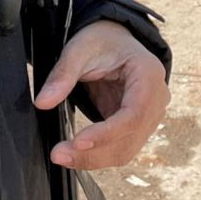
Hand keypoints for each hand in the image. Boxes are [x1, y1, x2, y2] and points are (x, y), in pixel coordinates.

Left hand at [33, 20, 169, 170]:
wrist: (112, 40)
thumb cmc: (101, 40)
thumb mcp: (79, 49)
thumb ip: (63, 75)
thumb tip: (43, 103)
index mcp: (149, 74)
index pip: (134, 114)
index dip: (107, 133)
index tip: (78, 142)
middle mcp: (157, 98)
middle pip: (130, 137)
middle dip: (95, 152)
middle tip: (58, 154)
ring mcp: (150, 114)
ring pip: (126, 150)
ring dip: (94, 159)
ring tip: (62, 155)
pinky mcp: (136, 126)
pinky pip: (120, 148)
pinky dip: (97, 155)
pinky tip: (74, 153)